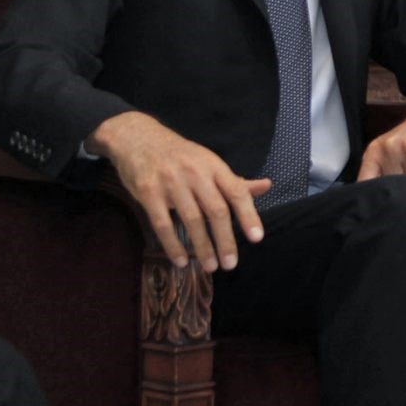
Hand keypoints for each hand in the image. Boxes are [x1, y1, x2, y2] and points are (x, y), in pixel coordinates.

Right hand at [88, 111, 268, 271]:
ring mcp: (171, 182)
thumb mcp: (210, 163)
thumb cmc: (181, 156)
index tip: (257, 238)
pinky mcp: (148, 192)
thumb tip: (266, 186)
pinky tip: (181, 261)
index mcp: (214, 166)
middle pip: (216, 210)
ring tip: (211, 267)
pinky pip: (162, 223)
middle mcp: (195, 173)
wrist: (139, 138)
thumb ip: (235, 181)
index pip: (237, 192)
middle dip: (225, 240)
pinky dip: (173, 244)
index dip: (249, 215)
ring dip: (202, 246)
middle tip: (231, 264)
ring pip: (191, 219)